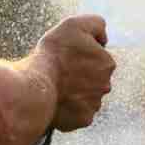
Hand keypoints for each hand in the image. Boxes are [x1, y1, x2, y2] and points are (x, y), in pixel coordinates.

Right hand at [33, 13, 114, 130]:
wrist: (36, 87)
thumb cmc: (54, 54)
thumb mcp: (75, 25)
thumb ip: (96, 24)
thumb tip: (103, 37)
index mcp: (107, 63)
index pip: (97, 57)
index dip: (80, 54)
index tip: (67, 56)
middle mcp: (106, 85)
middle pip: (93, 78)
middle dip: (80, 75)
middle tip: (61, 71)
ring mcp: (95, 104)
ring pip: (85, 96)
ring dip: (74, 91)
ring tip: (56, 86)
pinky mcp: (83, 120)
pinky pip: (77, 113)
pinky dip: (68, 108)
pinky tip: (56, 100)